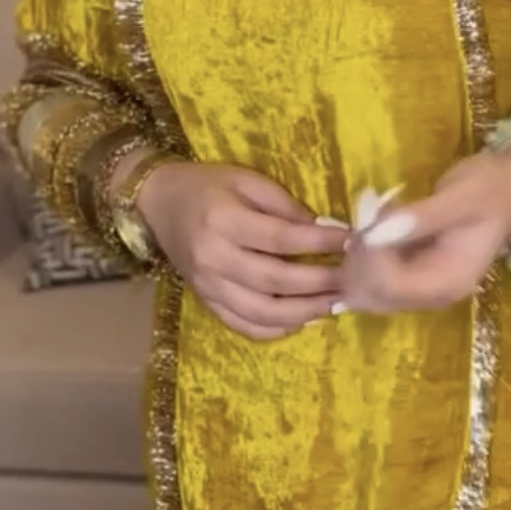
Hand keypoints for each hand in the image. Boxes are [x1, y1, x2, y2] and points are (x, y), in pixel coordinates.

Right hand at [136, 163, 346, 340]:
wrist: (158, 204)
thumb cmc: (207, 186)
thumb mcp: (246, 180)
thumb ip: (284, 205)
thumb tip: (325, 228)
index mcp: (224, 221)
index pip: (281, 238)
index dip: (320, 242)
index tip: (351, 241)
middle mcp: (214, 258)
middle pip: (275, 280)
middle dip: (320, 283)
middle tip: (352, 281)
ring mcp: (208, 286)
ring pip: (262, 312)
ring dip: (304, 312)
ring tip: (335, 304)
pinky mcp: (206, 301)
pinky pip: (243, 325)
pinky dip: (275, 329)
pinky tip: (302, 320)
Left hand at [339, 151, 510, 314]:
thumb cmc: (492, 191)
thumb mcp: (461, 197)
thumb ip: (422, 217)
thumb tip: (378, 232)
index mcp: (446, 283)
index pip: (387, 286)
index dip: (369, 255)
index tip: (372, 215)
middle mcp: (430, 296)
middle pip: (370, 295)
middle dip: (358, 257)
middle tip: (370, 211)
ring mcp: (418, 289)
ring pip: (364, 288)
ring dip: (355, 254)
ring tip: (373, 213)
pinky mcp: (409, 276)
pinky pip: (370, 275)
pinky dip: (361, 253)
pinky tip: (368, 223)